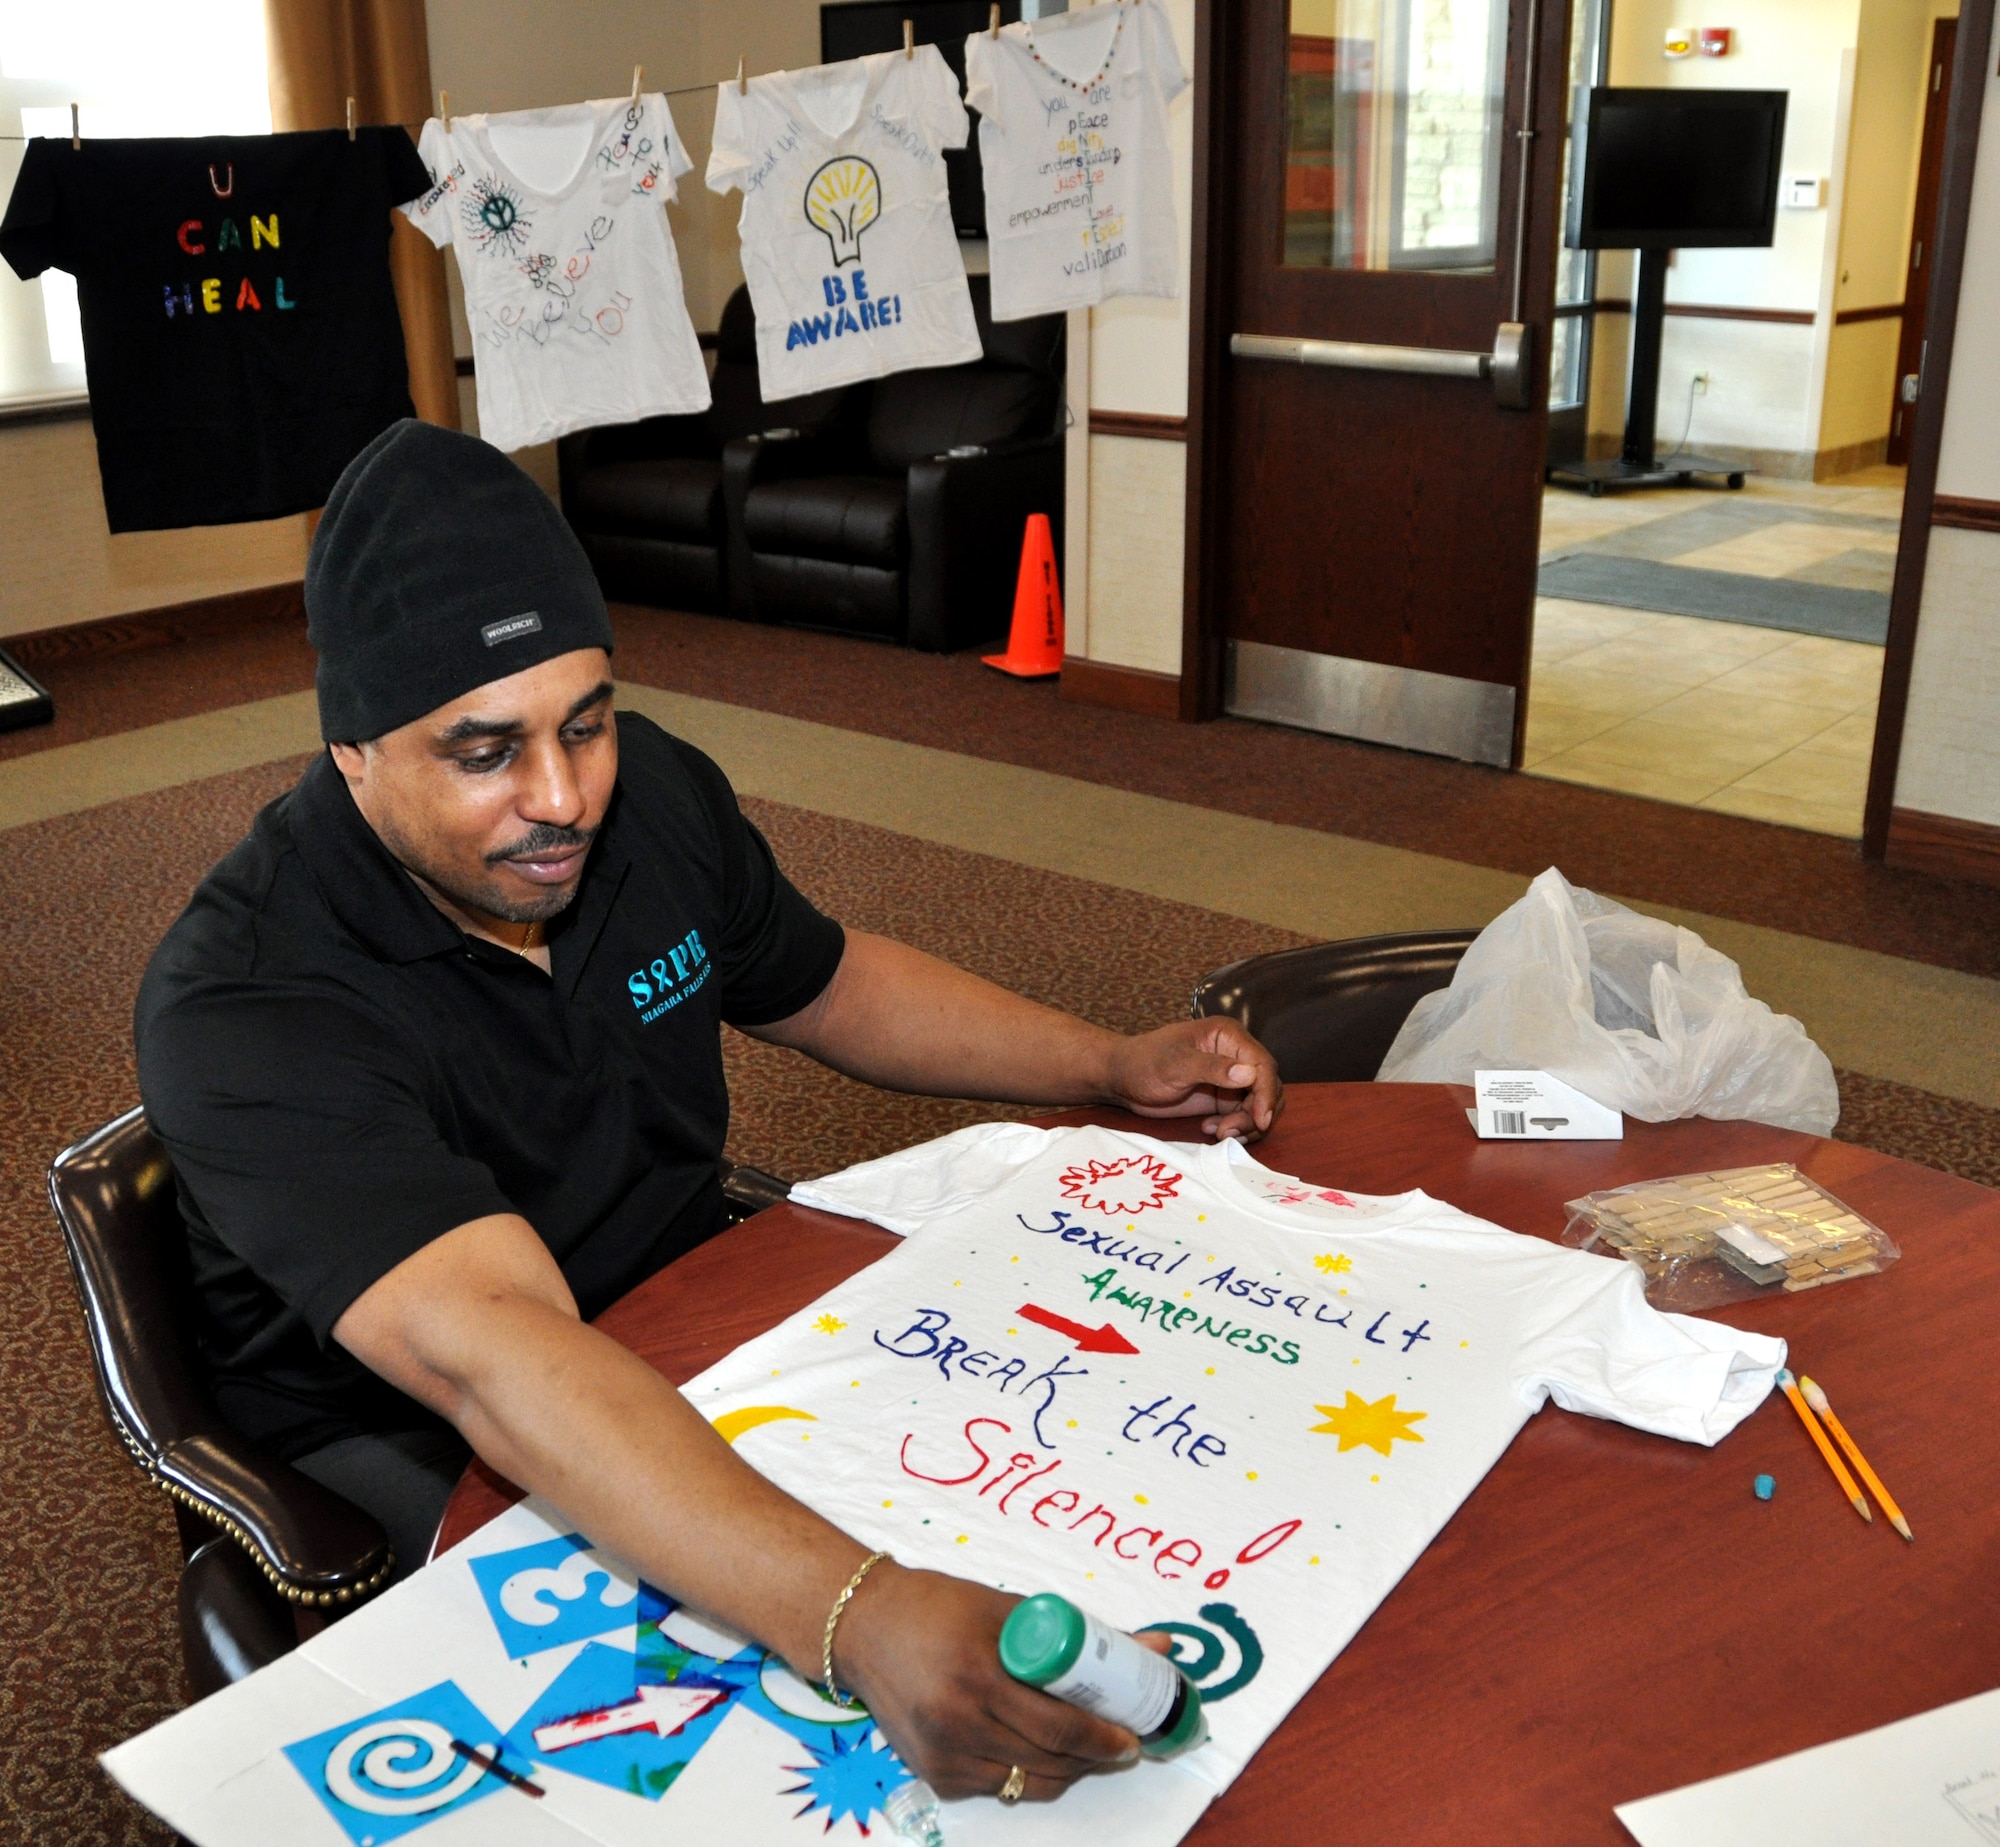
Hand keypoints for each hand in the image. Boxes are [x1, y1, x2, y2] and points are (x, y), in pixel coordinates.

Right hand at [834, 1564, 1147, 1800]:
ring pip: (1029, 1784)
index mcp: (979, 1674)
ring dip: (1066, 1771)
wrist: (864, 1629)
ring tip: (1085, 1747)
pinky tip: (1036, 1747)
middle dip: (1095, 1757)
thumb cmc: (940, 1607)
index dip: (1104, 1737)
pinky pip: (999, 1787)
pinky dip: (1027, 1772)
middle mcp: (958, 1722)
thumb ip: (1080, 1633)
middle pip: (1050, 1761)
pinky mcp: (933, 1776)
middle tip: (1120, 1741)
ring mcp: (943, 1755)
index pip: (1060, 1726)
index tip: (1133, 1734)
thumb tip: (1153, 1647)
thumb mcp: (1009, 1608)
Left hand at [1102, 1017, 1283, 1141]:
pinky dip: (1235, 1128)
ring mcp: (1232, 1078)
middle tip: (1228, 1131)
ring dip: (1247, 1124)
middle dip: (1256, 1114)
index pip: (1263, 1064)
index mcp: (1228, 1036)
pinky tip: (1208, 1129)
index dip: (1266, 1093)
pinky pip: (1244, 1116)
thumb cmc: (1144, 1062)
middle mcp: (1236, 1055)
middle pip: (1268, 1087)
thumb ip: (1212, 1068)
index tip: (1261, 1120)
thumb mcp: (1175, 1064)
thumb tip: (1250, 1073)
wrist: (1123, 1078)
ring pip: (1260, 1105)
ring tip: (1218, 1132)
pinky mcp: (1224, 1098)